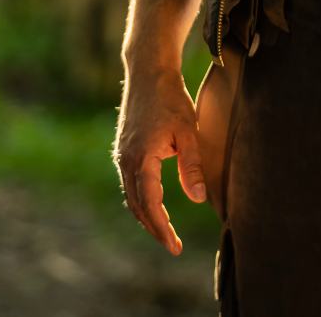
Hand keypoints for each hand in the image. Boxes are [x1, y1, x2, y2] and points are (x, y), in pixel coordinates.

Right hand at [112, 64, 208, 253]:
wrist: (148, 72)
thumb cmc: (171, 99)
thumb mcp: (188, 132)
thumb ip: (192, 166)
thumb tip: (198, 199)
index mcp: (141, 159)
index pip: (151, 206)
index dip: (163, 229)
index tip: (175, 247)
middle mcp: (126, 161)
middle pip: (138, 206)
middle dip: (154, 228)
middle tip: (172, 244)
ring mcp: (122, 154)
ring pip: (132, 196)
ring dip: (146, 215)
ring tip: (165, 230)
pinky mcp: (123, 148)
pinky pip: (130, 182)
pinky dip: (141, 198)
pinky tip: (153, 203)